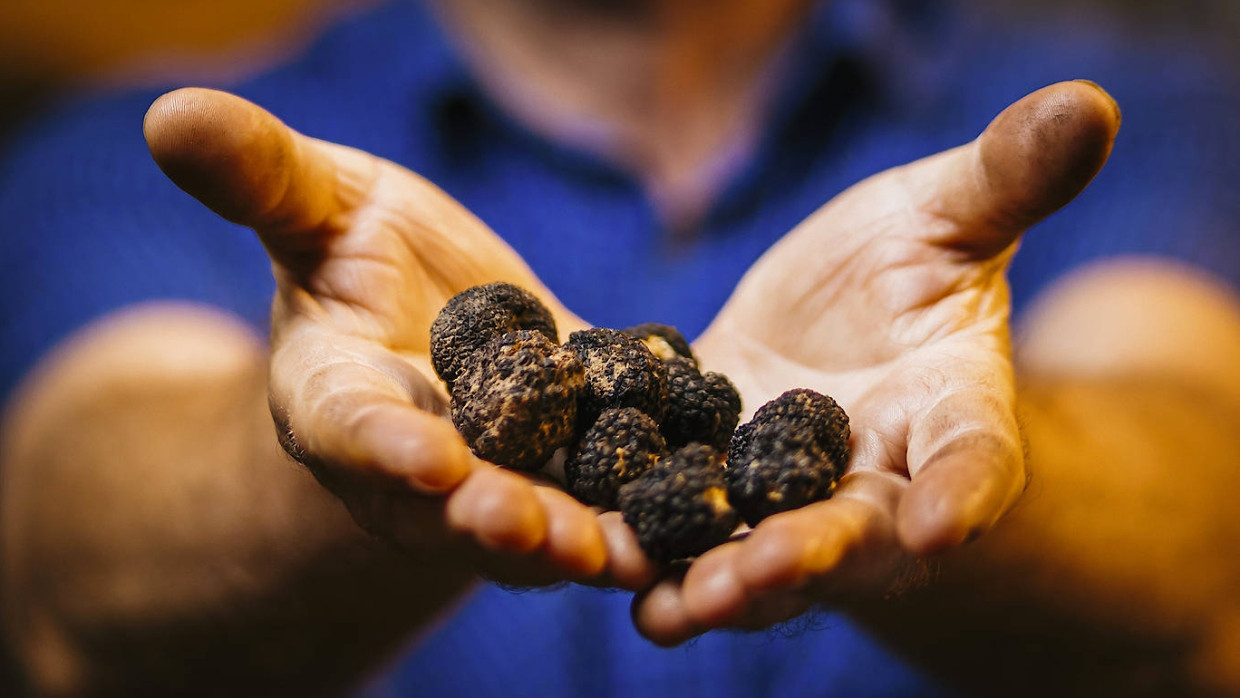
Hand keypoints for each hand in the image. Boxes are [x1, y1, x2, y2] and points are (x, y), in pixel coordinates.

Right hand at [144, 88, 654, 588]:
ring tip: (620, 554)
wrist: (434, 308)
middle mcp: (414, 463)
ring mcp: (498, 479)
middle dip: (484, 518)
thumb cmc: (357, 252)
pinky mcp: (572, 471)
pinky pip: (607, 501)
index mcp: (336, 400)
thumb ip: (261, 178)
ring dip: (574, 543)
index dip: (381, 445)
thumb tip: (170, 112)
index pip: (350, 429)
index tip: (423, 456)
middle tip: (523, 526)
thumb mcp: (318, 205)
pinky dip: (646, 514)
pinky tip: (698, 521)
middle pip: (446, 505)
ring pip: (533, 524)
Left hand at [631, 81, 1122, 642]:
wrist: (831, 318)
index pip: (974, 459)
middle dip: (808, 555)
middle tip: (764, 573)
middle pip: (850, 531)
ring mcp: (783, 496)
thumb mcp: (947, 215)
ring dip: (717, 578)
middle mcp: (872, 479)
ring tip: (677, 604)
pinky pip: (679, 525)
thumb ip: (1004, 182)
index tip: (942, 523)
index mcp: (951, 415)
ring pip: (756, 549)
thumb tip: (1086, 106)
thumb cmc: (910, 265)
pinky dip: (646, 549)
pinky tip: (598, 562)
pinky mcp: (707, 483)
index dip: (963, 491)